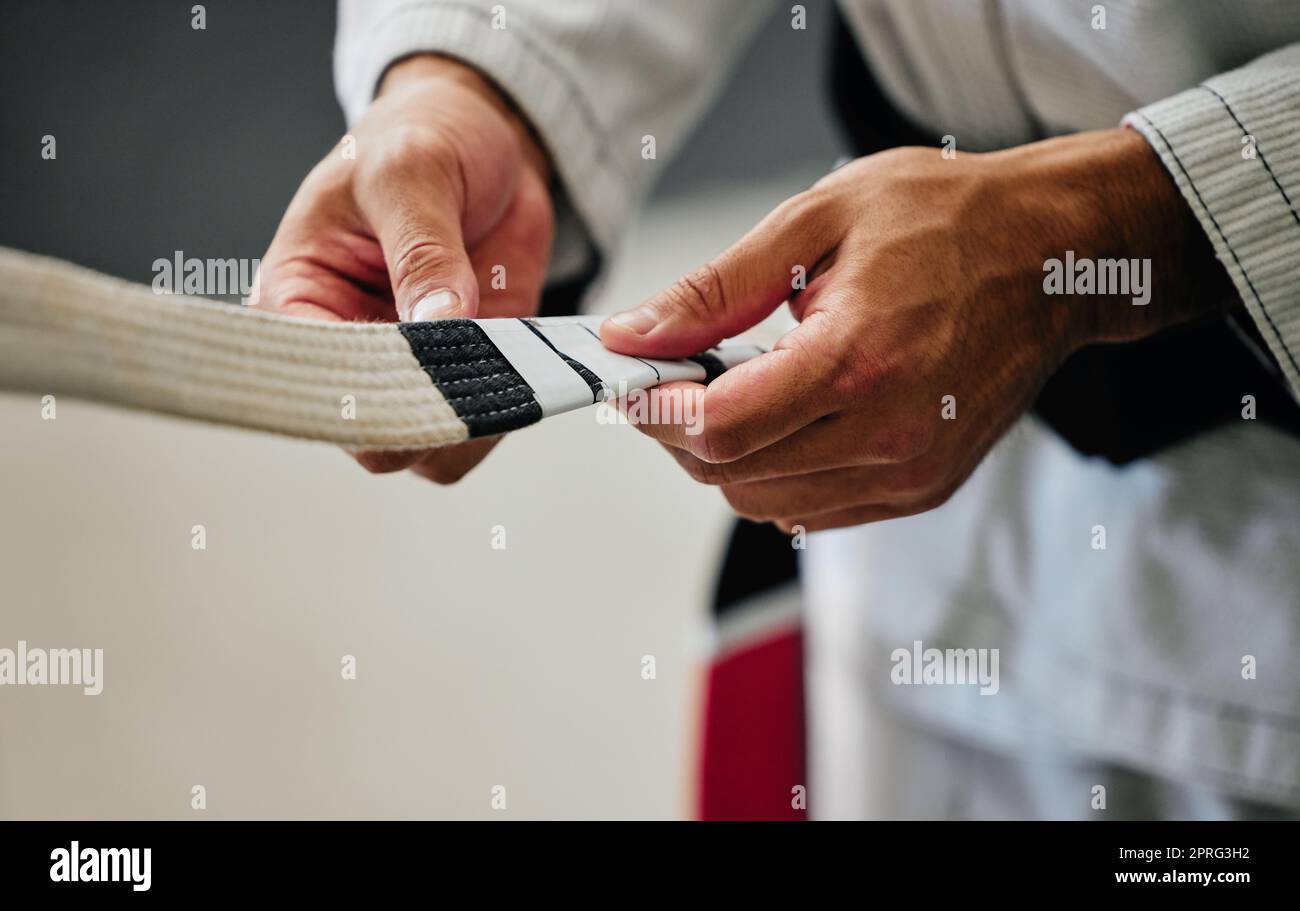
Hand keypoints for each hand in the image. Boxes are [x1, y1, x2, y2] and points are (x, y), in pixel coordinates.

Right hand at [253, 55, 553, 482]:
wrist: (483, 141)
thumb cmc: (419, 140)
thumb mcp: (412, 173)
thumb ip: (422, 249)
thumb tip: (438, 322)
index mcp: (296, 300)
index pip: (308, 383)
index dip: (360, 396)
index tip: (415, 373)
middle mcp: (347, 350)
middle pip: (371, 436)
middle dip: (425, 415)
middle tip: (474, 366)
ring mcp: (411, 369)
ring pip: (429, 449)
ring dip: (472, 421)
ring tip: (504, 361)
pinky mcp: (469, 372)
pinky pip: (483, 424)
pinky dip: (508, 409)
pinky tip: (526, 367)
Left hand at [601, 128, 1233, 530]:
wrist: (1057, 255)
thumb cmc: (950, 222)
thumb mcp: (818, 221)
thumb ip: (715, 290)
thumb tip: (632, 335)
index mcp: (857, 360)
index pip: (720, 426)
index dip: (657, 411)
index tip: (631, 385)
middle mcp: (888, 434)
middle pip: (733, 474)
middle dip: (682, 432)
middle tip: (673, 379)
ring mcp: (909, 472)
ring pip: (766, 502)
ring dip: (727, 456)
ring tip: (734, 390)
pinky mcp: (922, 488)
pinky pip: (814, 510)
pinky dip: (776, 474)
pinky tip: (785, 418)